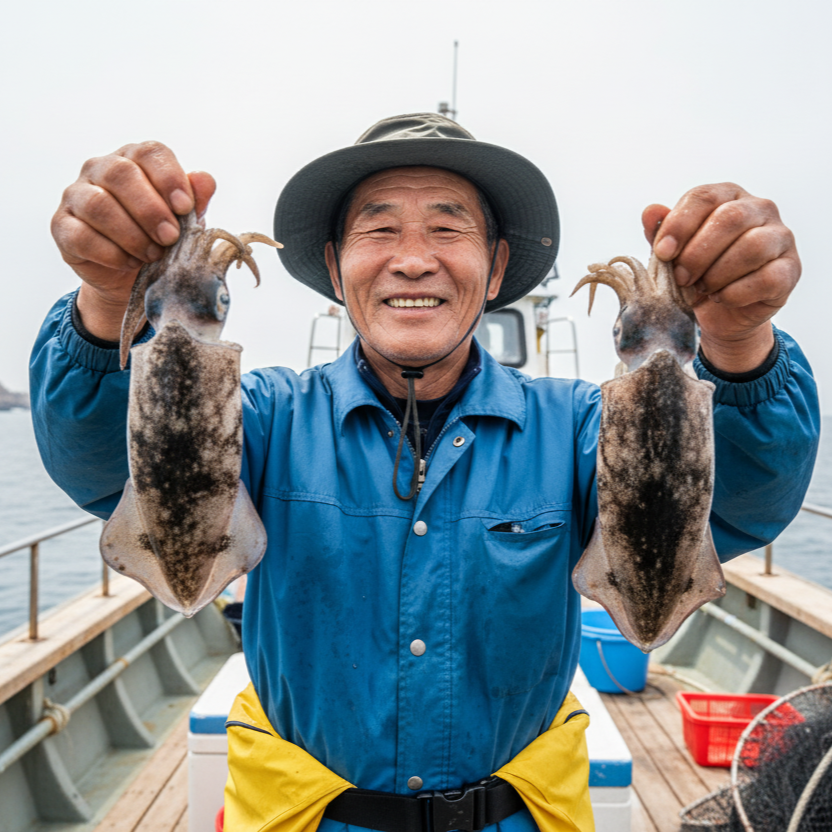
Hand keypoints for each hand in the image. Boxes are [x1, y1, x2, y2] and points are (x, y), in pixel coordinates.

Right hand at [51, 141, 215, 339]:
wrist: (131, 276)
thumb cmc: (159, 238)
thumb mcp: (183, 220)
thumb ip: (195, 199)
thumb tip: (205, 181)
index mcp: (134, 160)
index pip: (150, 153)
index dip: (169, 178)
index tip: (186, 207)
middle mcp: (100, 169)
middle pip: (121, 174)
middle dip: (151, 210)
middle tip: (170, 237)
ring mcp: (76, 195)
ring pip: (98, 204)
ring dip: (131, 234)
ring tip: (153, 255)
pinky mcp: (62, 226)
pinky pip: (81, 235)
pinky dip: (110, 253)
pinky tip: (129, 262)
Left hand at [642, 184, 799, 372]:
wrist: (722, 312)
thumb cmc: (697, 273)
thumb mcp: (674, 253)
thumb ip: (662, 232)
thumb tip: (650, 212)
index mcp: (727, 196)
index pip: (704, 196)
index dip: (679, 225)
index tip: (662, 253)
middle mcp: (760, 209)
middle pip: (730, 218)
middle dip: (697, 253)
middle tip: (681, 278)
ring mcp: (780, 238)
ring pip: (752, 247)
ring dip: (717, 274)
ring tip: (701, 288)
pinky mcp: (790, 270)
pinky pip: (766, 278)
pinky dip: (736, 293)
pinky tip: (721, 298)